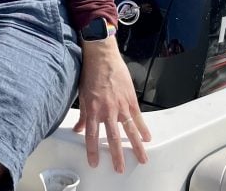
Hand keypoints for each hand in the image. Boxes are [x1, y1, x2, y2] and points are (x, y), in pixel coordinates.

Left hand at [72, 37, 150, 172]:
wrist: (101, 56)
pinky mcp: (130, 99)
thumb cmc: (90, 74)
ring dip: (136, 146)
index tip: (94, 163)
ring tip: (142, 158)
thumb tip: (78, 129)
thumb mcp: (82, 95)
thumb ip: (83, 115)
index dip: (93, 150)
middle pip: (112, 137)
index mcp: (93, 110)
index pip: (91, 135)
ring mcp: (120, 105)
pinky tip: (147, 138)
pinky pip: (137, 117)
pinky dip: (143, 128)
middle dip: (117, 155)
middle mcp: (107, 110)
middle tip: (120, 168)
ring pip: (129, 130)